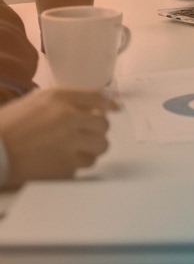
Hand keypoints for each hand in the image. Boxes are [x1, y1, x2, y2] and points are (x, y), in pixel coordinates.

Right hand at [0, 88, 116, 187]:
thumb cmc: (8, 125)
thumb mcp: (35, 101)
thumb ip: (65, 101)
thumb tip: (92, 107)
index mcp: (60, 98)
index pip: (97, 97)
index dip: (108, 104)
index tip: (114, 109)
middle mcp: (69, 117)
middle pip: (103, 124)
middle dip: (97, 130)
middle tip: (88, 134)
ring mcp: (69, 142)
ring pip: (100, 146)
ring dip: (92, 148)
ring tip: (78, 150)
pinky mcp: (65, 166)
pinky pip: (85, 164)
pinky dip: (78, 164)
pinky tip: (64, 162)